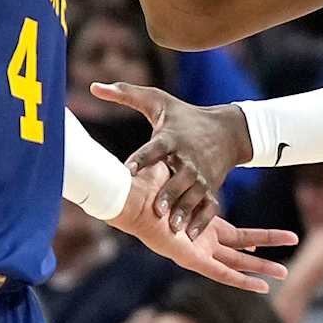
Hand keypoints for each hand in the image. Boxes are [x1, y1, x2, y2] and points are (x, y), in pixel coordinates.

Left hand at [92, 81, 252, 237]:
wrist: (227, 131)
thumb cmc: (184, 116)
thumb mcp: (158, 101)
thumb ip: (126, 94)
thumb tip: (95, 86)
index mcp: (171, 138)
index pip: (155, 148)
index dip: (142, 158)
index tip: (128, 169)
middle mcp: (187, 158)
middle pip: (178, 178)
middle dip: (169, 193)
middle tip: (157, 210)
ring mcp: (202, 175)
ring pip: (193, 195)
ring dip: (184, 212)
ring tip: (173, 229)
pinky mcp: (211, 187)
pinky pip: (209, 206)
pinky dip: (202, 221)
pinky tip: (190, 236)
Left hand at [110, 160, 296, 291]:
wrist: (131, 197)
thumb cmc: (149, 185)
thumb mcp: (180, 176)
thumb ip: (192, 173)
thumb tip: (200, 155)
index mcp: (200, 225)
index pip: (234, 235)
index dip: (252, 239)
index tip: (265, 243)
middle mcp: (201, 242)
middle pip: (240, 252)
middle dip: (264, 258)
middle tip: (285, 267)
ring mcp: (197, 252)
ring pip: (236, 265)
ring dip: (260, 270)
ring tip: (284, 275)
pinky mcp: (191, 259)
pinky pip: (221, 273)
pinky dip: (242, 280)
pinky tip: (260, 286)